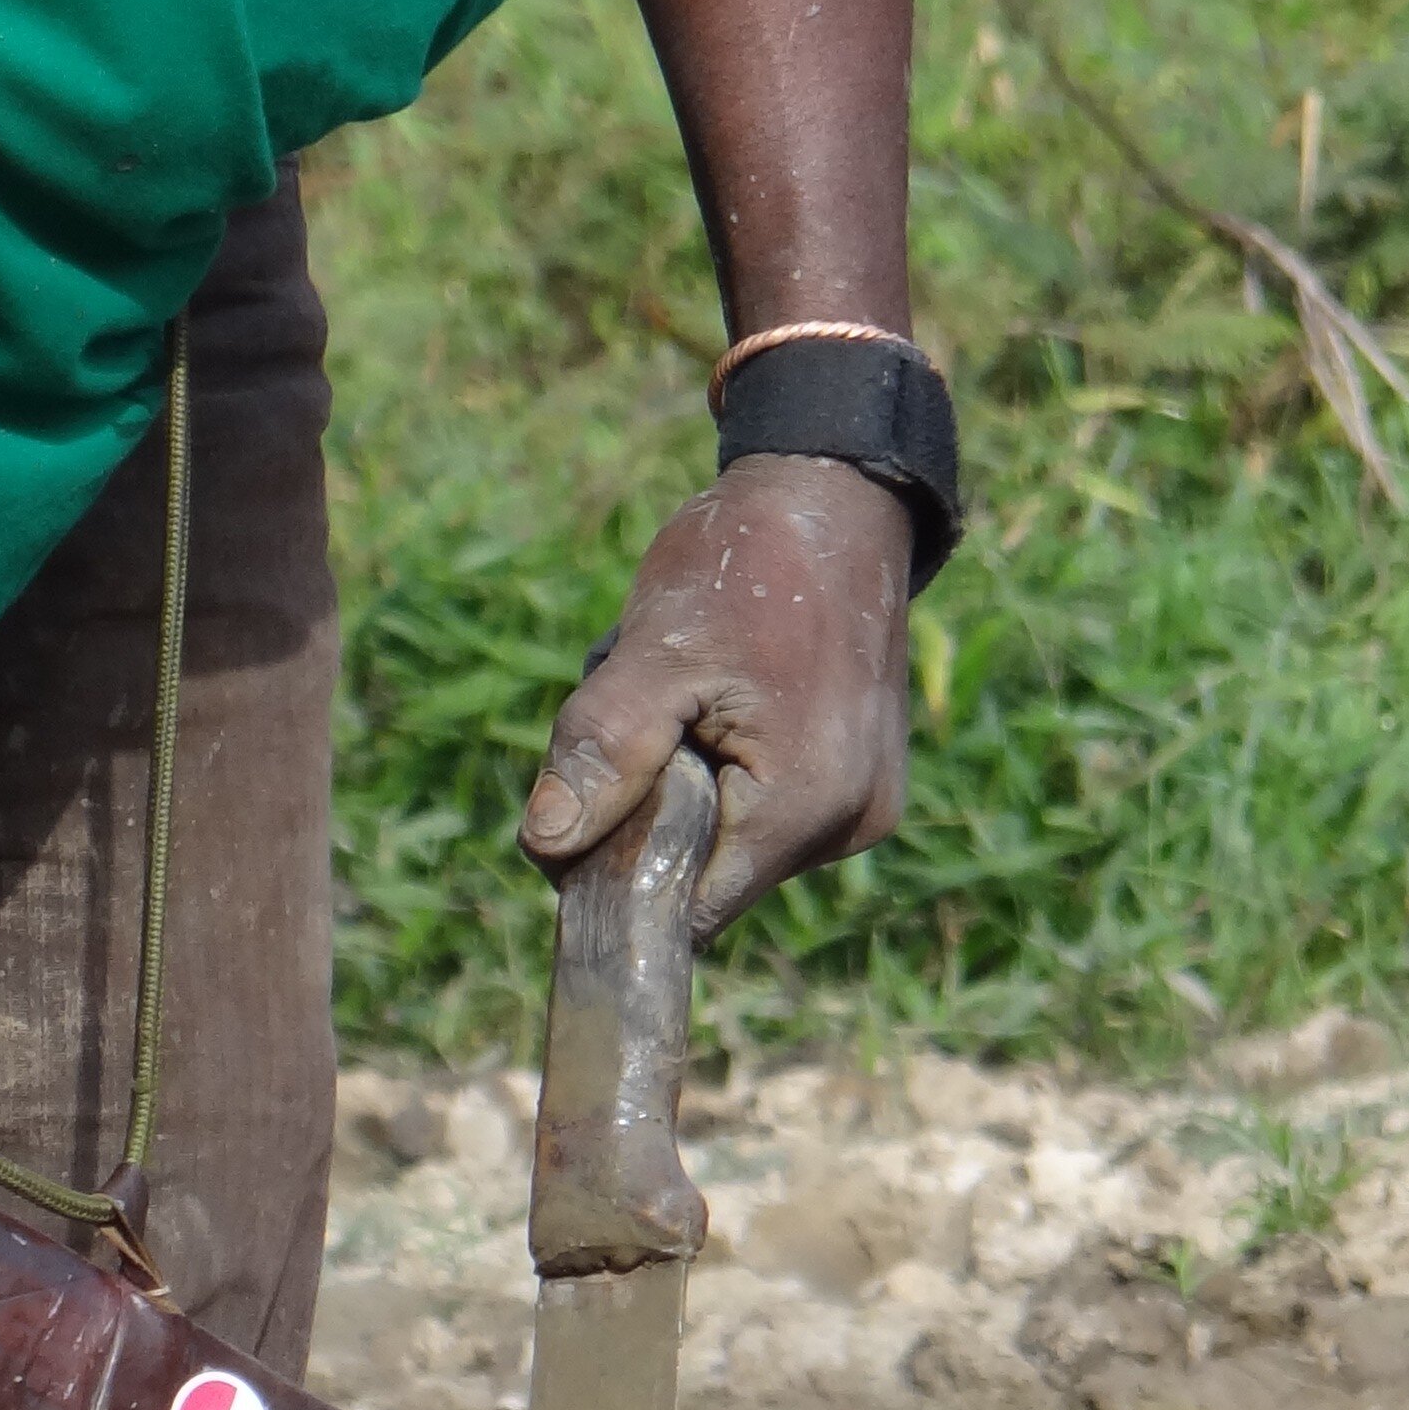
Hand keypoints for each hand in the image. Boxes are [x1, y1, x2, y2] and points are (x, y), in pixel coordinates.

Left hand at [516, 454, 911, 934]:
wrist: (836, 497)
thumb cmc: (745, 563)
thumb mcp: (656, 650)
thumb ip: (603, 750)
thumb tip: (544, 845)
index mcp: (805, 807)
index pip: (687, 912)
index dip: (619, 883)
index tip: (579, 822)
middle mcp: (849, 827)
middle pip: (707, 883)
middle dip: (649, 826)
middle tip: (639, 723)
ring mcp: (864, 809)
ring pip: (730, 848)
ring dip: (684, 797)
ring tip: (688, 701)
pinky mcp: (860, 786)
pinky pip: (764, 815)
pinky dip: (722, 778)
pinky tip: (720, 707)